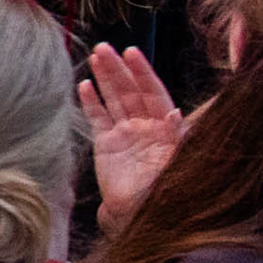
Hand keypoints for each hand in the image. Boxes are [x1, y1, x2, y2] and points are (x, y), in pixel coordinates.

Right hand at [78, 44, 186, 229]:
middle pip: (130, 91)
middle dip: (118, 69)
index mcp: (164, 128)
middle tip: (104, 48)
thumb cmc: (162, 192)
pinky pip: (97, 118)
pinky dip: (91, 102)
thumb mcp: (176, 164)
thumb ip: (178, 138)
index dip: (142, 73)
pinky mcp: (106, 144)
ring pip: (113, 99)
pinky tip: (84, 85)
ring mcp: (124, 133)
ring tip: (95, 56)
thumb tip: (178, 113)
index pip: (153, 93)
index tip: (132, 52)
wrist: (137, 214)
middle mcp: (145, 126)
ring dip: (105, 78)